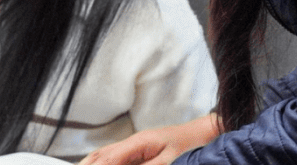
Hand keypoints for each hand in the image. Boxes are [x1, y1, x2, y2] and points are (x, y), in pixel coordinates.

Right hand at [78, 115, 221, 164]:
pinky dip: (102, 162)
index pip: (108, 159)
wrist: (205, 135)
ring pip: (105, 155)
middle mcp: (133, 142)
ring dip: (91, 163)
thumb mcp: (170, 162)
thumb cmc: (191, 147)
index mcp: (139, 143)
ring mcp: (135, 145)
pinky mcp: (140, 150)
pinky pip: (115, 156)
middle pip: (101, 155)